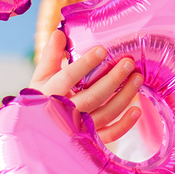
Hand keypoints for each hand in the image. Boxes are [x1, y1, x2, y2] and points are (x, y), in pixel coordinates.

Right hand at [29, 29, 142, 143]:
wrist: (37, 132)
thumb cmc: (42, 99)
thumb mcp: (41, 77)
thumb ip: (51, 55)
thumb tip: (59, 33)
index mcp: (50, 94)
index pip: (68, 78)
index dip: (85, 64)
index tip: (102, 50)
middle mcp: (64, 113)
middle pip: (92, 97)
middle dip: (113, 79)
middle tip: (128, 63)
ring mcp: (78, 129)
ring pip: (105, 114)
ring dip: (124, 97)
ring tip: (137, 79)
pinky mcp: (89, 141)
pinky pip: (109, 135)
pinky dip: (124, 125)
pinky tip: (136, 110)